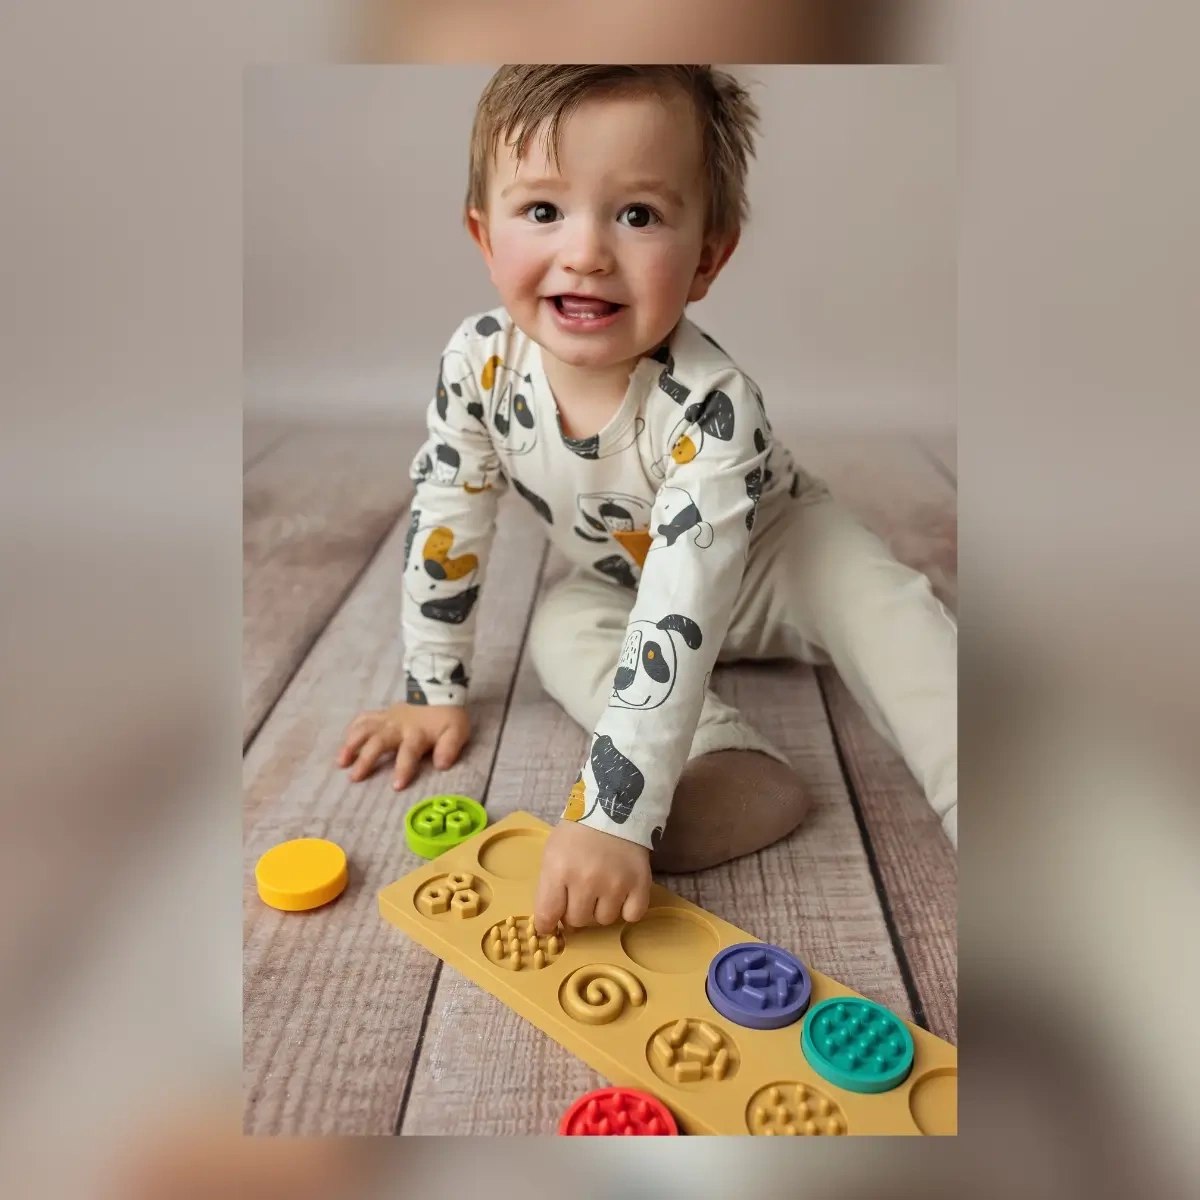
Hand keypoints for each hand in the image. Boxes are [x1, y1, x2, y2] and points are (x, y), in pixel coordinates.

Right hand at [336, 703, 469, 788]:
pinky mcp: (381, 714)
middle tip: (355, 777)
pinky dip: (351, 730)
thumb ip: (450, 748)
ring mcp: (387, 719)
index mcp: (417, 734)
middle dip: (366, 759)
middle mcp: (398, 727)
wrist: (439, 690)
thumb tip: (442, 765)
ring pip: (365, 729)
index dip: (403, 768)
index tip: (396, 786)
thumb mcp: (457, 731)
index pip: (409, 752)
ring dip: (351, 744)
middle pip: (378, 742)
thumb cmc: (447, 717)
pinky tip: (343, 744)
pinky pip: (363, 719)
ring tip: (340, 762)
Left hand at [533, 819, 650, 934]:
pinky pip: (631, 916)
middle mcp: (586, 880)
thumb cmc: (577, 833)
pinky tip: (622, 893)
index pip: (547, 916)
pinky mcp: (640, 884)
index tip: (552, 921)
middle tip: (581, 892)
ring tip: (603, 887)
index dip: (548, 923)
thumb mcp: (552, 854)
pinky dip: (627, 909)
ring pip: (604, 920)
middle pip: (577, 921)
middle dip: (576, 910)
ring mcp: (615, 884)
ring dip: (602, 908)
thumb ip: (548, 888)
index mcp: (559, 870)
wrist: (613, 807)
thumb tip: (551, 923)